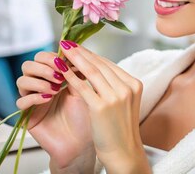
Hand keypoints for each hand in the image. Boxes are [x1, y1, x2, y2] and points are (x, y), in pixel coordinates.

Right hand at [16, 52, 95, 171]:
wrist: (82, 145)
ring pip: (21, 80)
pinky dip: (33, 97)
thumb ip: (76, 71)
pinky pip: (21, 102)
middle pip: (28, 65)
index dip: (51, 57)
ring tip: (55, 89)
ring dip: (38, 80)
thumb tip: (74, 49)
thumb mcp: (84, 90)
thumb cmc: (85, 119)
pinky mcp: (27, 116)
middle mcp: (40, 86)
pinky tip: (47, 98)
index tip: (66, 62)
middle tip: (59, 75)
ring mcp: (32, 101)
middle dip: (43, 67)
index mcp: (53, 77)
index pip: (43, 57)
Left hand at [58, 41, 150, 173]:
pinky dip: (70, 76)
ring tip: (62, 51)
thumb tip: (94, 67)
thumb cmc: (120, 129)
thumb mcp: (123, 102)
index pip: (108, 64)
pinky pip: (82, 87)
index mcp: (134, 84)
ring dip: (74, 59)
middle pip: (99, 64)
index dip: (90, 54)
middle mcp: (126, 88)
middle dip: (81, 52)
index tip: (77, 46)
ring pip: (91, 71)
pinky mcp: (101, 107)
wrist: (123, 153)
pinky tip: (61, 70)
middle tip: (66, 43)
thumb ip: (113, 85)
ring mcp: (115, 97)